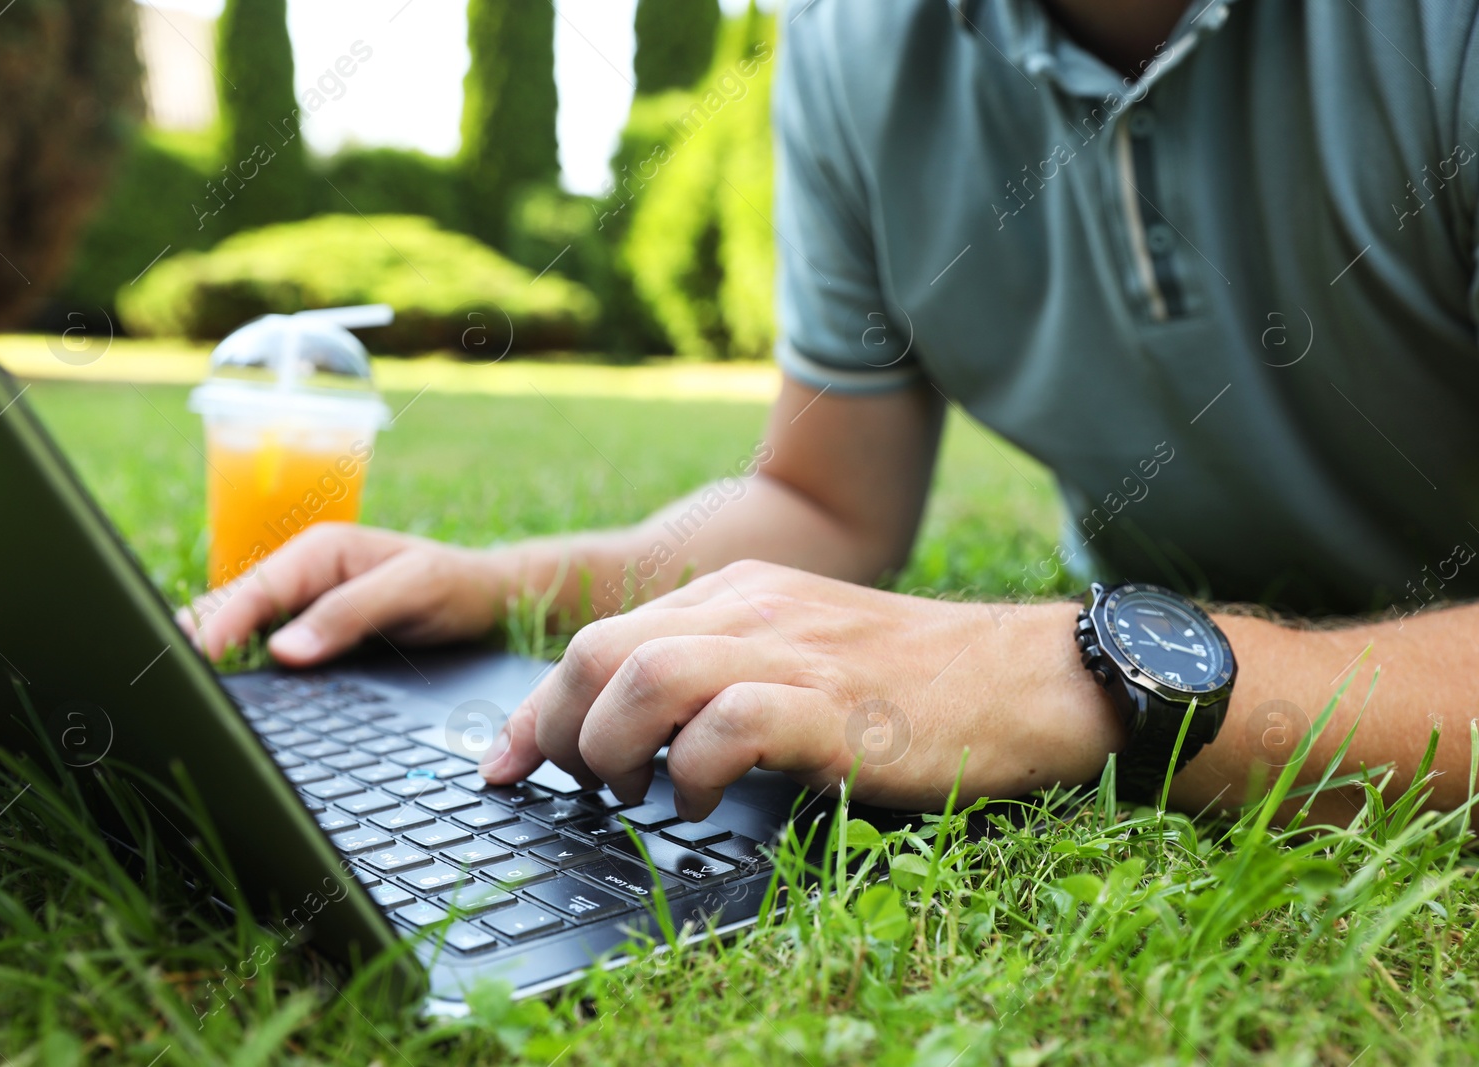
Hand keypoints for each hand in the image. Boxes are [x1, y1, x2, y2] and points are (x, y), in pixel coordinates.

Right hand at [176, 523, 504, 664]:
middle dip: (196, 638)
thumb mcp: (413, 590)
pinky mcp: (311, 634)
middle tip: (159, 679)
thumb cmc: (455, 586)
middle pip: (234, 609)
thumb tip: (283, 650)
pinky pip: (264, 649)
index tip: (192, 659)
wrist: (489, 597)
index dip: (219, 624)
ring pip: (242, 631)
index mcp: (320, 551)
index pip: (255, 590)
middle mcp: (303, 575)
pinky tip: (222, 697)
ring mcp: (303, 605)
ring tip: (174, 693)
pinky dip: (240, 669)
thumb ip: (351, 614)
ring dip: (211, 656)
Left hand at [478, 560, 1122, 817]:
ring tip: (640, 794)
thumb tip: (633, 733)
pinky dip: (690, 775)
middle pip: (597, 650)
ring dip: (613, 751)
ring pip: (641, 678)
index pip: (599, 639)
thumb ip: (721, 672)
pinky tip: (702, 805)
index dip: (535, 709)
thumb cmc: (911, 685)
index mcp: (736, 592)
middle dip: (557, 731)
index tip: (504, 764)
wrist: (1026, 678)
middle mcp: (750, 607)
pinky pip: (722, 727)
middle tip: (581, 787)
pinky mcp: (831, 704)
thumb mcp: (800, 654)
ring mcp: (790, 650)